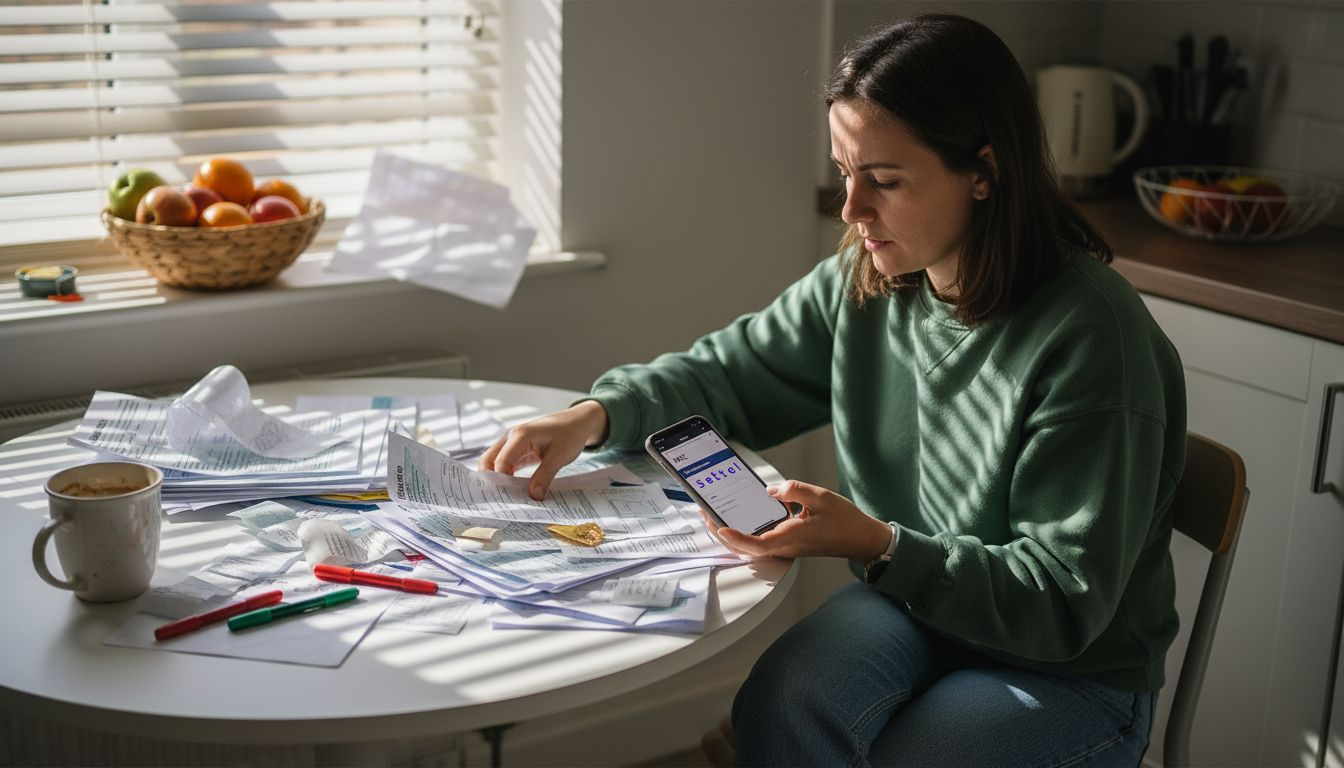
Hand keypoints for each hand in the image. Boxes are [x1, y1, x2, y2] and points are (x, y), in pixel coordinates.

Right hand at [479, 401, 608, 499]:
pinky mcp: (516, 449)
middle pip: (488, 461)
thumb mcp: (560, 457)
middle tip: (501, 501)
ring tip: (507, 498)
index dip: (501, 482)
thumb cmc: (569, 434)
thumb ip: (545, 476)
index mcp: (519, 436)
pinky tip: (514, 490)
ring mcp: (511, 442)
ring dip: (498, 479)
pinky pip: (504, 463)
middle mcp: (510, 437)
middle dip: (491, 480)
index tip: (508, 501)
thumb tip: (533, 496)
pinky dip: (506, 476)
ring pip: (493, 462)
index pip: (501, 462)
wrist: (576, 422)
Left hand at [707, 480, 893, 561]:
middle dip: (722, 531)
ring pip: (750, 545)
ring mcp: (786, 547)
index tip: (720, 526)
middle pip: (745, 546)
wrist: (861, 539)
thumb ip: (793, 490)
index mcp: (792, 537)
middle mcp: (785, 547)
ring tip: (714, 512)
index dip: (735, 537)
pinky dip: (745, 530)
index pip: (756, 544)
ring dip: (731, 531)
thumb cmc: (845, 521)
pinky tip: (740, 514)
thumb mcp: (821, 497)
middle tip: (704, 512)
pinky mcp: (787, 543)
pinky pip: (760, 540)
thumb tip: (770, 491)